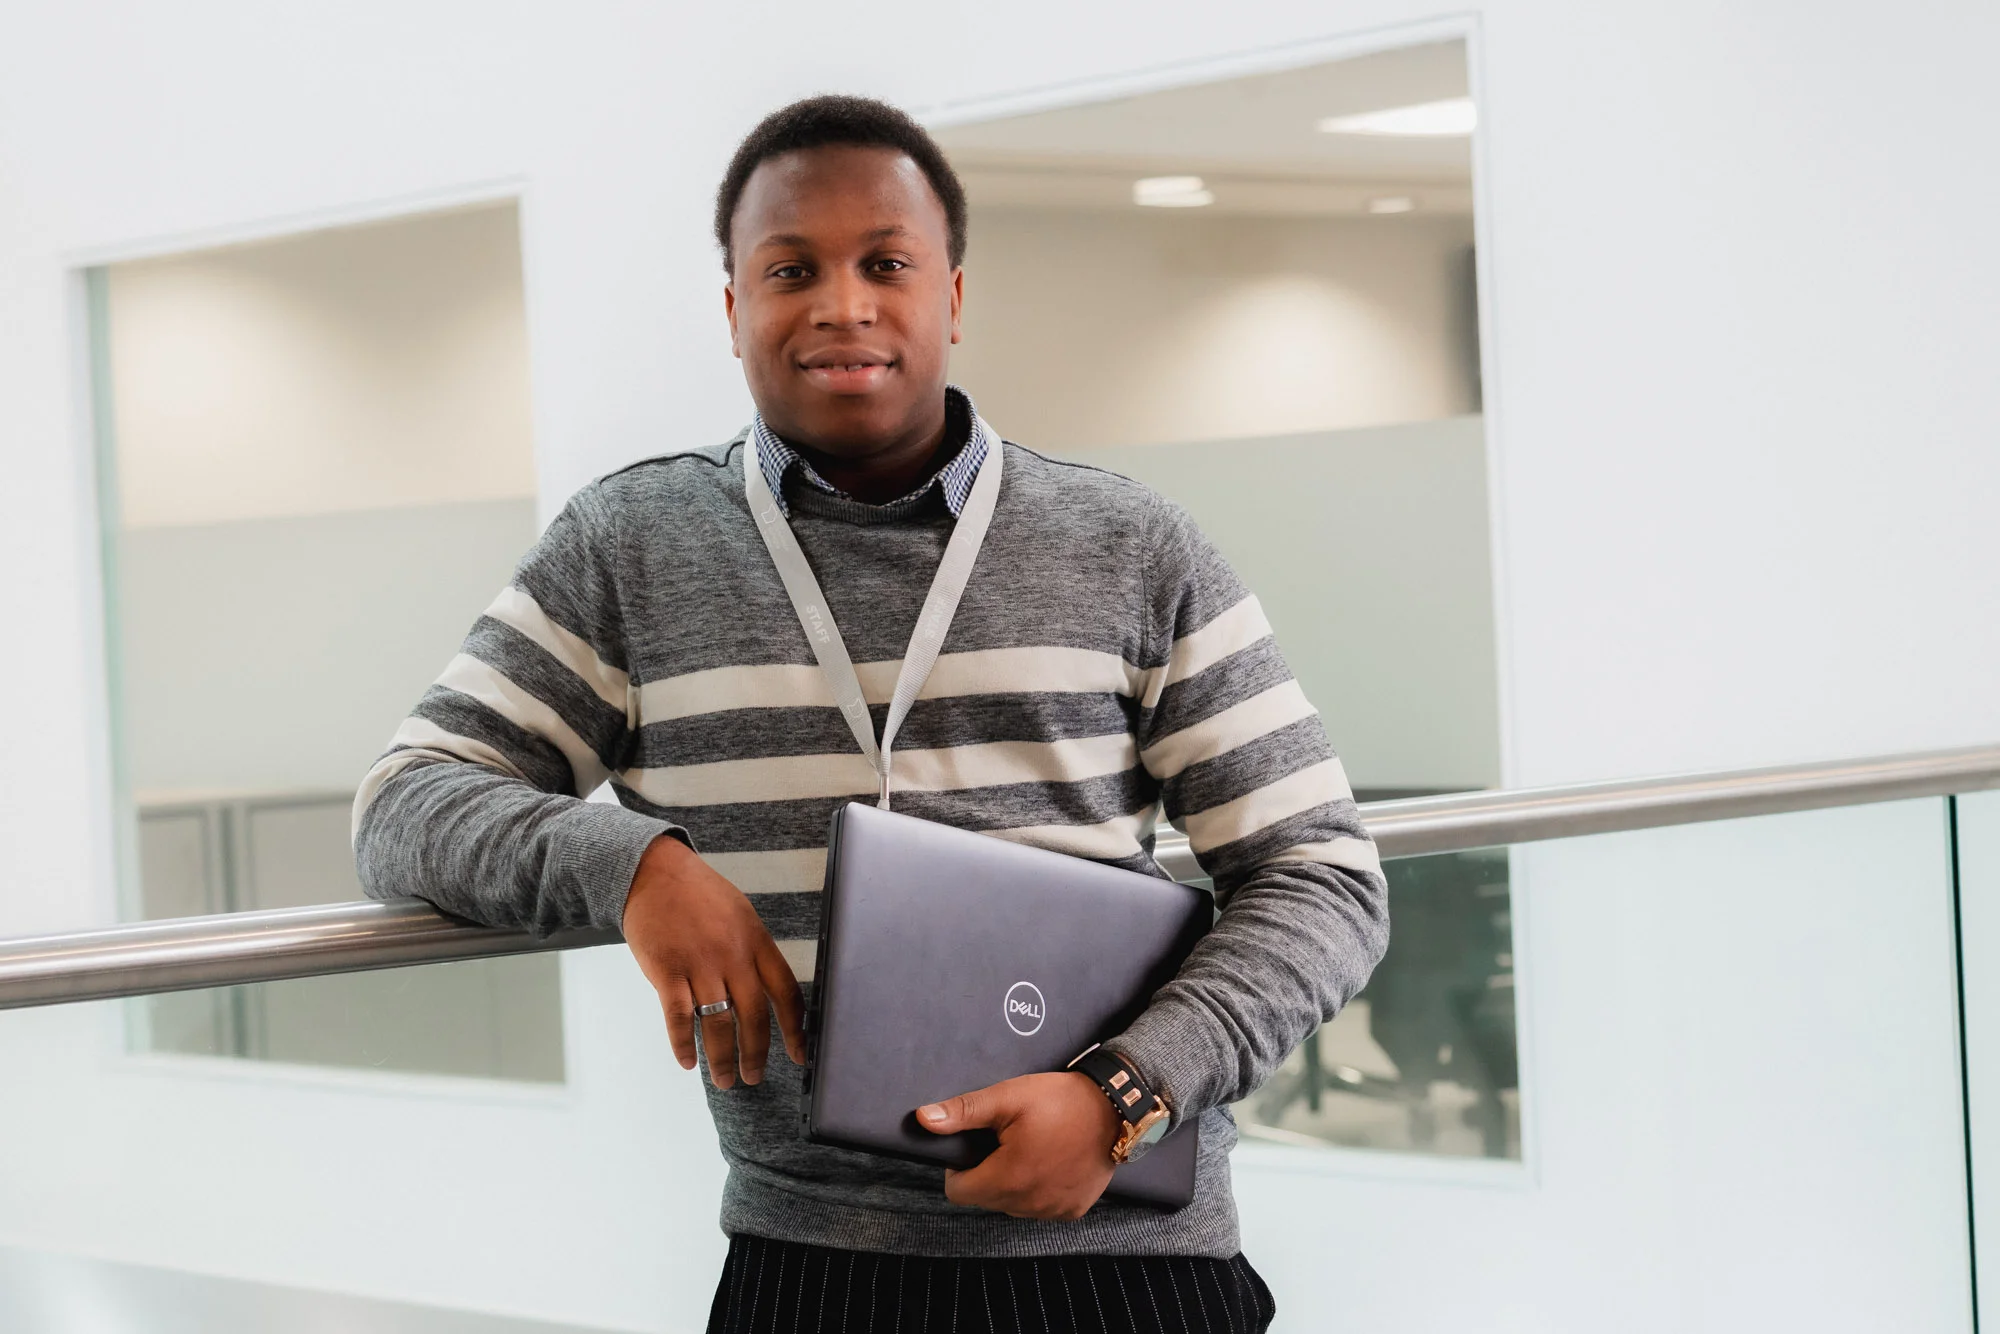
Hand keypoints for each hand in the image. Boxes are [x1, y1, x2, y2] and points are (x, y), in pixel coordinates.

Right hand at [622, 834, 805, 1088]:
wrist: (654, 872)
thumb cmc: (698, 894)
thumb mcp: (741, 915)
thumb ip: (753, 953)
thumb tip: (765, 994)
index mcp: (756, 942)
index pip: (786, 993)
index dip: (796, 1029)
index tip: (799, 1055)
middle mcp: (733, 956)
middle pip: (754, 1017)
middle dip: (756, 1054)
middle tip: (753, 1078)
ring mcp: (699, 964)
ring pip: (718, 1023)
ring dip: (722, 1058)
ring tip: (724, 1080)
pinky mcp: (667, 970)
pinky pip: (678, 1017)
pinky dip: (683, 1044)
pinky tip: (687, 1062)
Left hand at [917, 1072, 1121, 1219]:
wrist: (1117, 1109)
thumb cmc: (1062, 1101)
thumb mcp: (1008, 1097)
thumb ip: (963, 1112)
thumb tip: (924, 1120)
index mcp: (1008, 1179)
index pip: (958, 1192)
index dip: (958, 1169)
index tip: (975, 1148)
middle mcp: (1029, 1204)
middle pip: (986, 1199)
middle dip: (987, 1173)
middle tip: (1007, 1141)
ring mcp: (1053, 1210)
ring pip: (1013, 1205)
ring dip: (1013, 1184)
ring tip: (1032, 1149)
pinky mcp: (1073, 1210)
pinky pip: (1041, 1207)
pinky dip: (1039, 1190)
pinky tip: (1052, 1162)